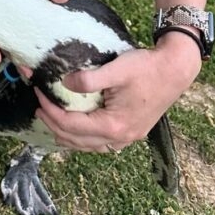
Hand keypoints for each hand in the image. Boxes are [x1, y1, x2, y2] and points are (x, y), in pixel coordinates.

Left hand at [33, 34, 201, 151]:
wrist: (175, 70)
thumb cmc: (146, 68)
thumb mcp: (116, 69)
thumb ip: (89, 79)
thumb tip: (64, 83)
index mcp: (114, 125)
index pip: (71, 126)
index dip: (51, 111)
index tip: (39, 94)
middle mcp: (121, 138)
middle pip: (77, 140)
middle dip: (54, 125)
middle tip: (39, 107)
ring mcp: (127, 138)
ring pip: (88, 146)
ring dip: (67, 134)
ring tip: (51, 119)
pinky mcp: (131, 131)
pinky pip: (100, 142)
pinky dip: (83, 137)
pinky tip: (76, 127)